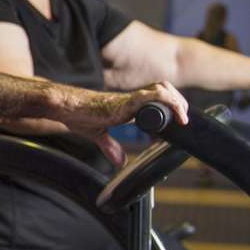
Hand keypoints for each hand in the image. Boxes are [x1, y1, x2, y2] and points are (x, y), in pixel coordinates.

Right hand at [71, 83, 186, 165]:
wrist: (68, 108)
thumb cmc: (80, 115)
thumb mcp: (98, 135)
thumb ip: (110, 146)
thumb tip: (119, 161)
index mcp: (128, 105)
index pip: (155, 97)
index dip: (169, 106)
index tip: (175, 124)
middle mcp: (132, 98)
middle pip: (163, 88)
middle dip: (178, 101)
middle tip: (182, 119)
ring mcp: (130, 98)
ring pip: (162, 88)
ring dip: (176, 100)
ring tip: (181, 117)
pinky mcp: (127, 100)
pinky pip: (154, 96)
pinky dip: (169, 102)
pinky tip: (176, 115)